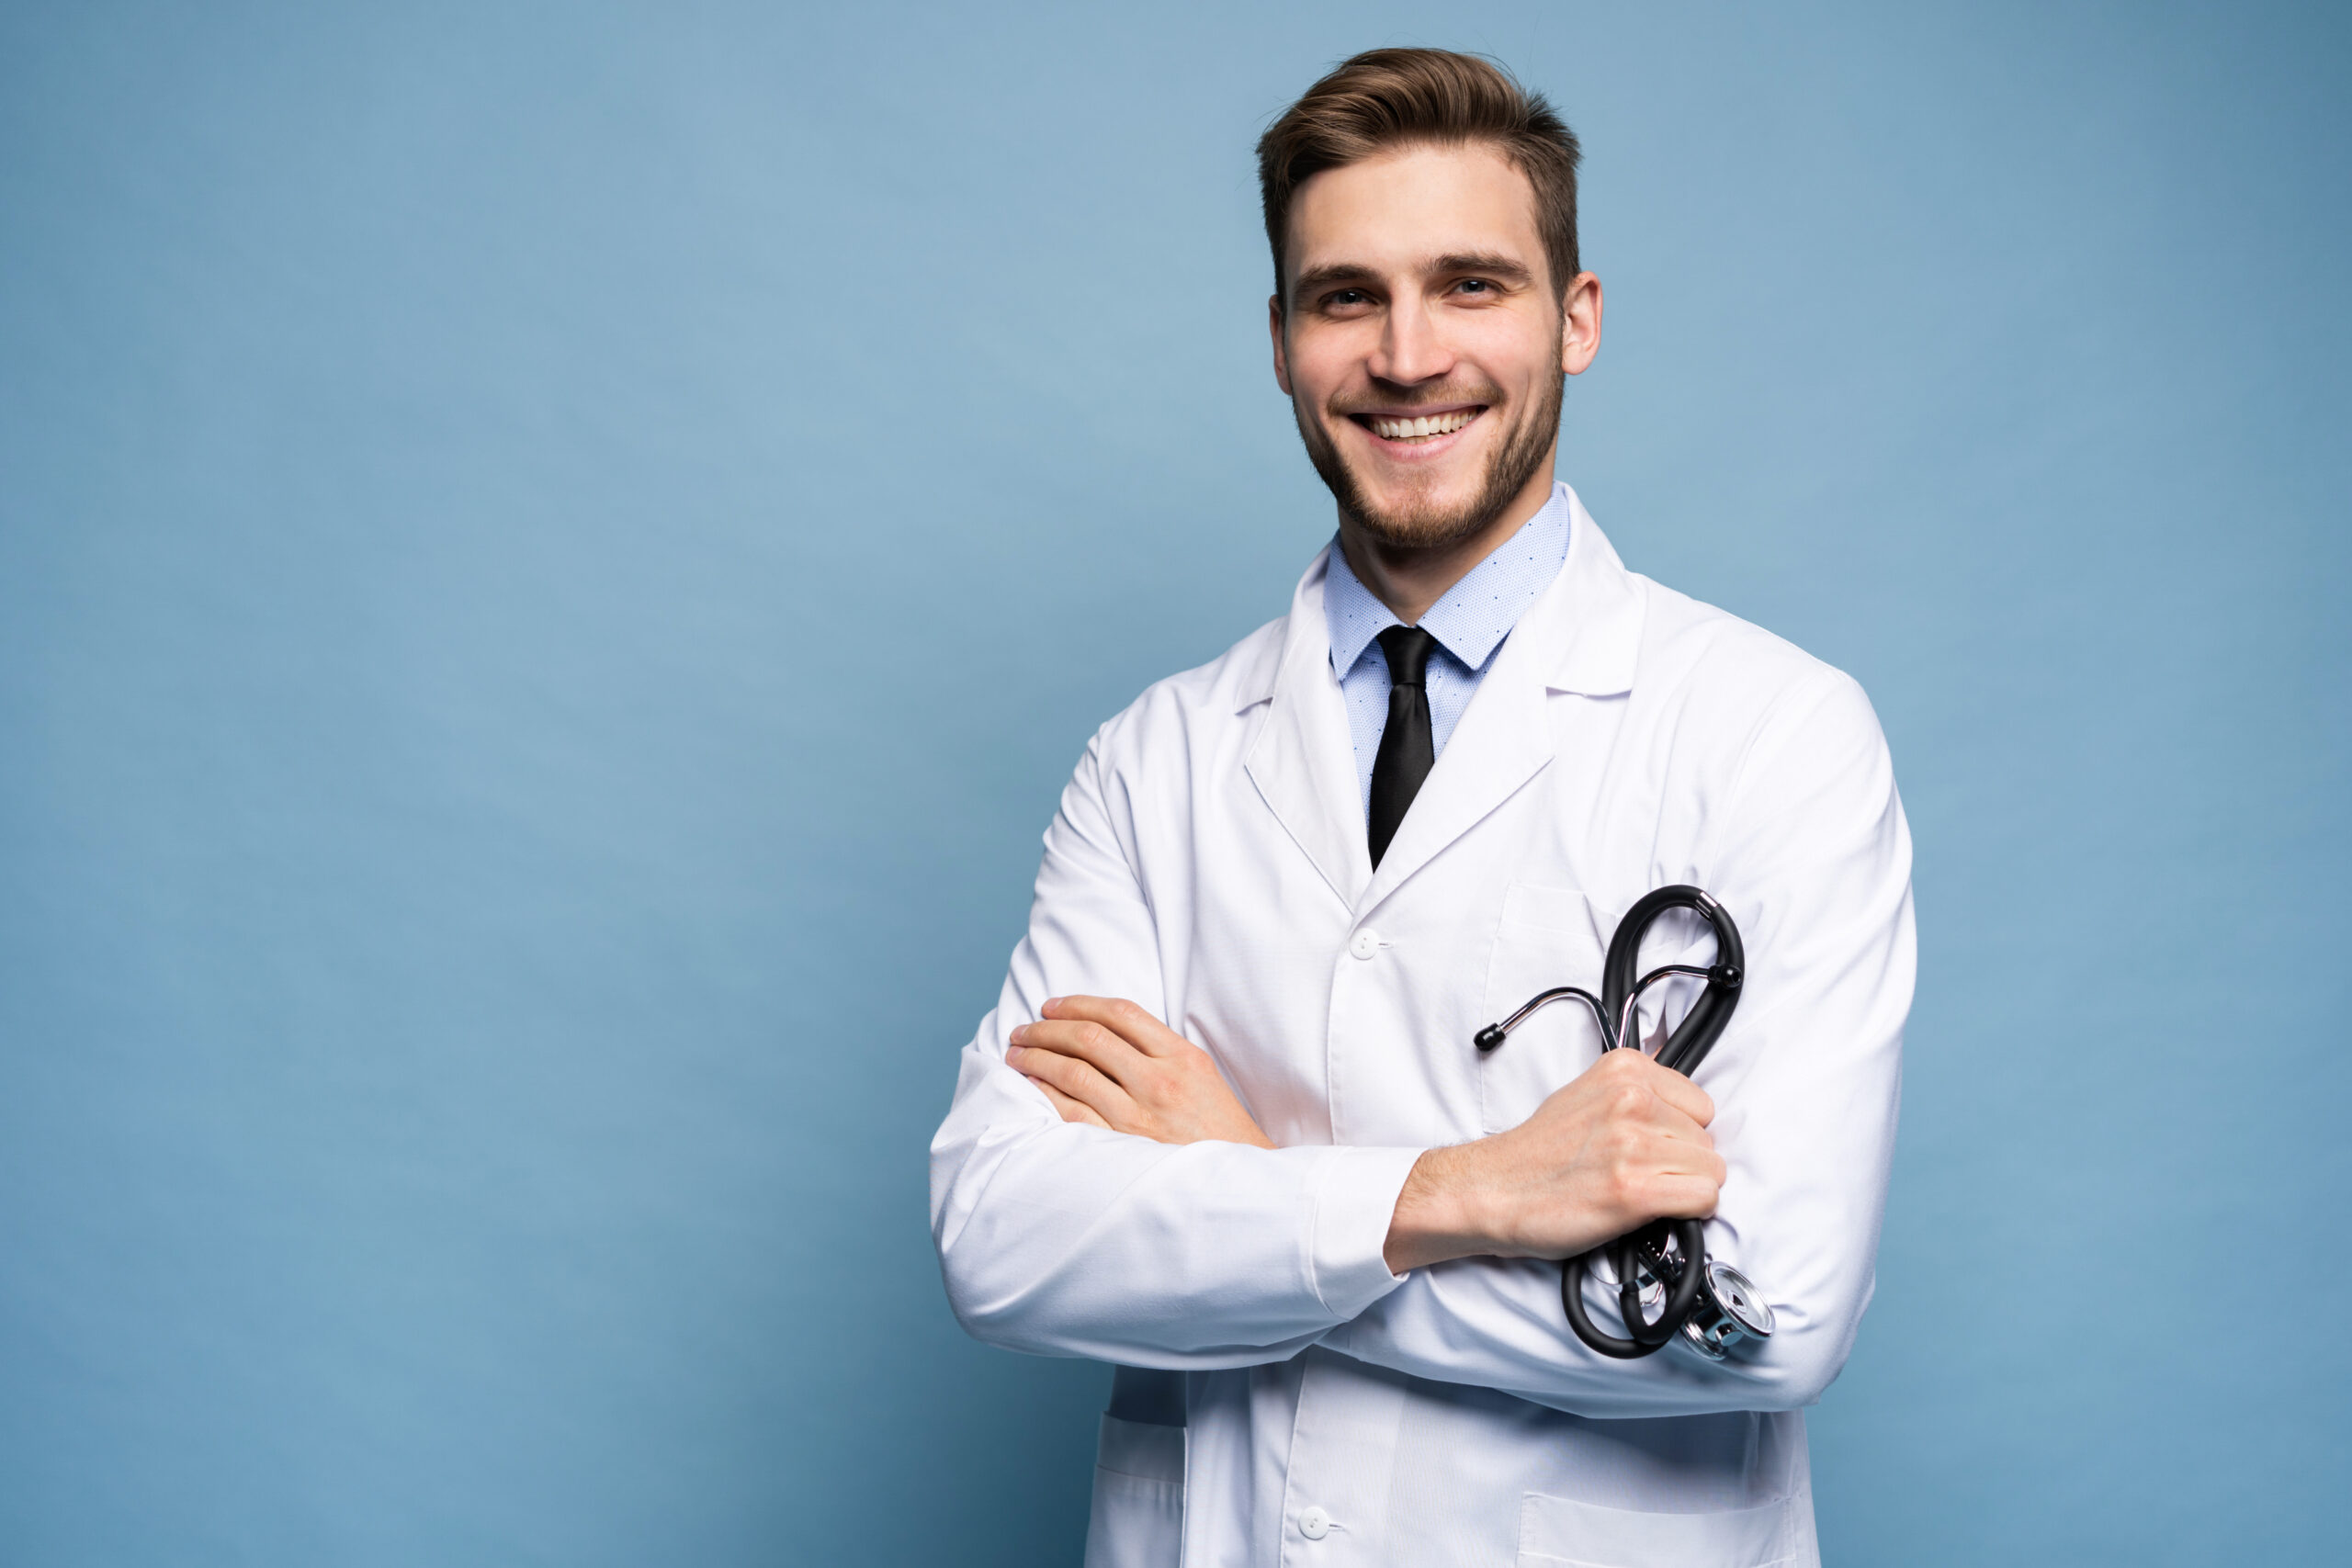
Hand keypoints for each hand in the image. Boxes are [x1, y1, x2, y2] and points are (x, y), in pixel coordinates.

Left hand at [1007, 996, 1274, 1148]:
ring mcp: (1139, 1116)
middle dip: (1047, 1029)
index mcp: (1182, 1057)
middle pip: (1090, 1038)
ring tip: (1017, 1054)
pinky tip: (1031, 1086)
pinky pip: (1073, 1113)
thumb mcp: (1201, 1075)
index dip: (1079, 1004)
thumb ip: (1159, 1050)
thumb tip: (1102, 1029)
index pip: (1121, 1013)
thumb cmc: (1216, 1128)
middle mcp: (1159, 1081)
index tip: (1051, 1006)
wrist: (1236, 1183)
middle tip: (1023, 1029)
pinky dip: (1046, 1094)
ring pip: (1074, 1073)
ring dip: (1037, 1059)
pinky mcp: (1122, 1148)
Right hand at [1383, 1048, 1722, 1273]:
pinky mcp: (1634, 1189)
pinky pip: (1704, 1200)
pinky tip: (1649, 1210)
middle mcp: (1631, 1100)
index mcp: (1624, 1069)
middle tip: (1639, 1173)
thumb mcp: (1587, 1093)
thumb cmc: (1538, 1152)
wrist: (1494, 1190)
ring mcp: (1633, 1144)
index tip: (1653, 1147)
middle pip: (1708, 1140)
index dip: (1680, 1134)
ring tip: (1639, 1189)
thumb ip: (1637, 1093)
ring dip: (1683, 1189)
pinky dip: (1686, 1213)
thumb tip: (1686, 1111)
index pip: (1701, 1105)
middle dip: (1682, 1163)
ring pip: (1711, 1172)